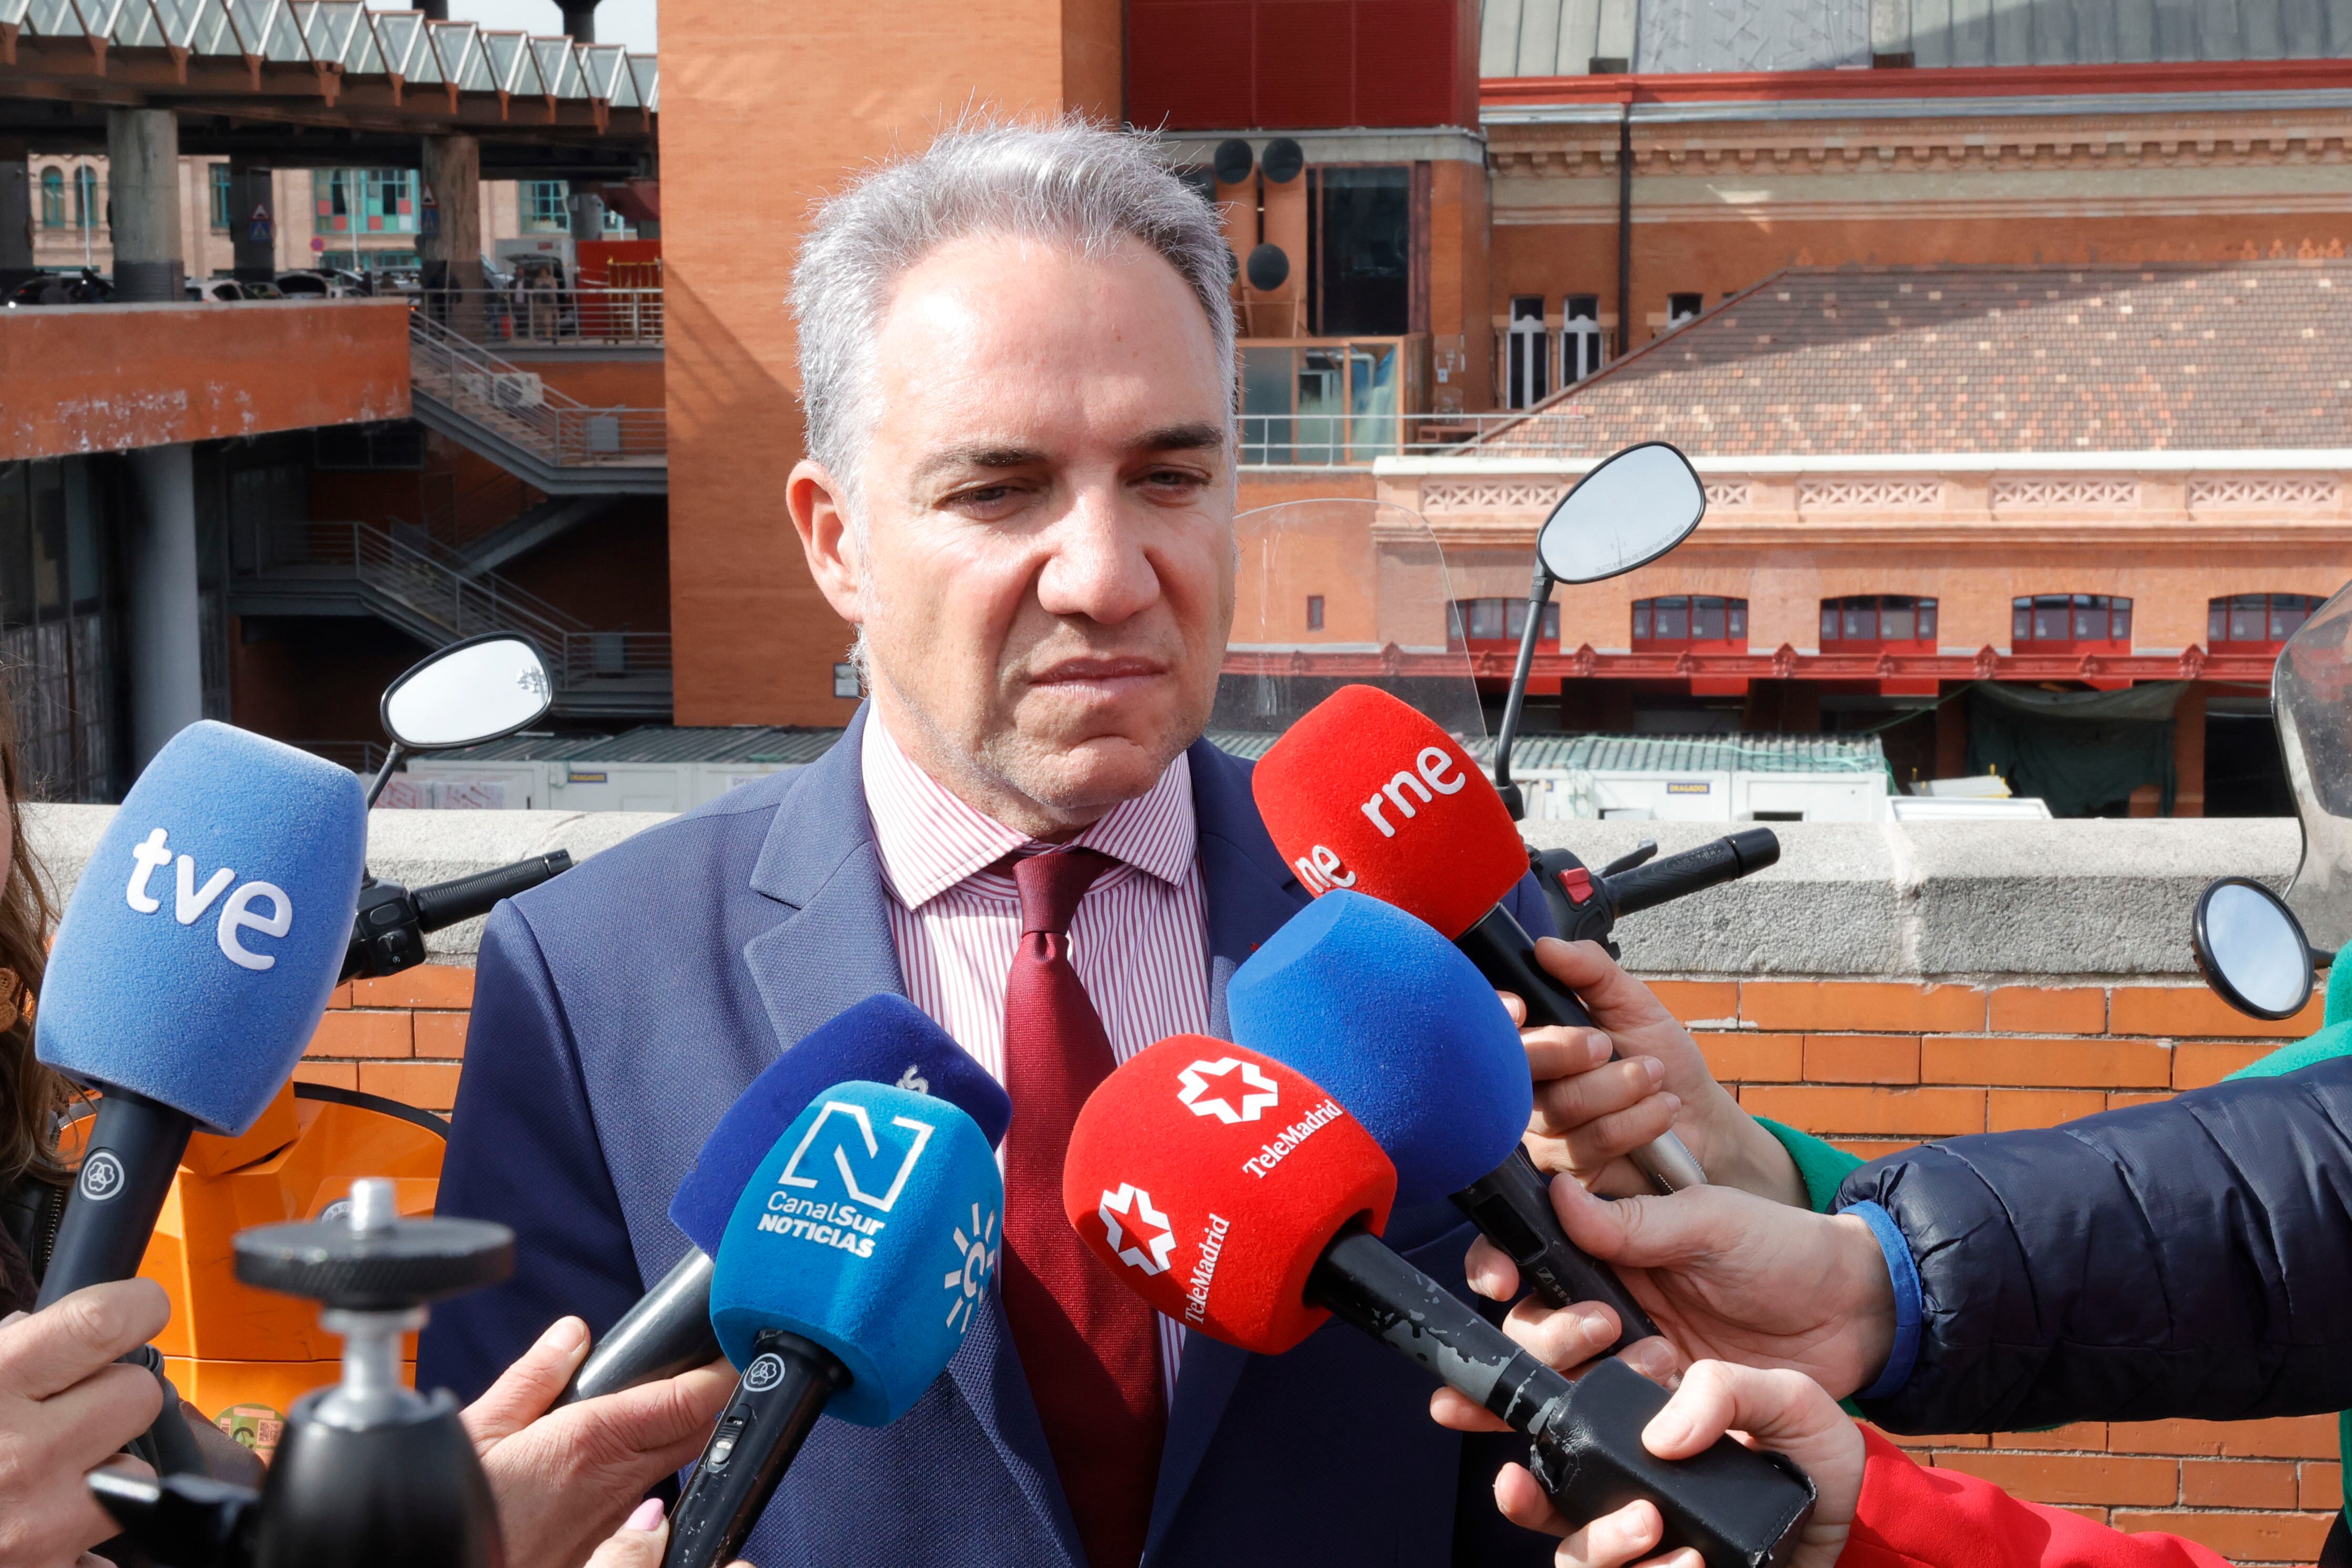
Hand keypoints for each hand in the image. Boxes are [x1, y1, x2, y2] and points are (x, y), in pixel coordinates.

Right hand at [0, 1280, 169, 1567]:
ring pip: (135, 1475)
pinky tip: (28, 1529)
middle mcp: (18, 1458)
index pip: (101, 1324)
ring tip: (40, 1476)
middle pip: (136, 1397)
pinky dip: (74, 1541)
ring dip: (102, 1472)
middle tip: (62, 1411)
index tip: (137, 1310)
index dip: (133, 1308)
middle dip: (109, 1398)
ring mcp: (35, 1528)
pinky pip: (101, 1550)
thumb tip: (42, 1327)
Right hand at [462, 1316, 735, 1567]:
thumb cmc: (457, 1510)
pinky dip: (647, 1470)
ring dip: (678, 1435)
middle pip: (696, 1431)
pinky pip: (647, 1497)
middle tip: (698, 1367)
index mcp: (594, 1440)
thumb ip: (533, 1377)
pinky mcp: (609, 1545)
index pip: (688, 1399)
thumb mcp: (480, 1429)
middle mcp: (618, 1480)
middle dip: (706, 1398)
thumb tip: (571, 1334)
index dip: (720, 1370)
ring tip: (657, 1407)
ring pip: (675, 1465)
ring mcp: (619, 1518)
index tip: (731, 1346)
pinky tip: (617, 1461)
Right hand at [1466, 1178, 1895, 1401]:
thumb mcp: (1712, 1221)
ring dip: (1582, 1376)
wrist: (1856, 1318)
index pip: (1525, 1251)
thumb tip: (1557, 1195)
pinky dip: (1617, 1421)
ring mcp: (1630, 1357)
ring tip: (1653, 1363)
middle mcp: (1605, 1299)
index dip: (1494, 1266)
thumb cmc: (1785, 1249)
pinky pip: (1613, 1420)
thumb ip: (1635, 1220)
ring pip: (1560, 1377)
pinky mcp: (1661, 1405)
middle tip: (1605, 1326)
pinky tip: (1656, 1409)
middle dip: (1543, 1331)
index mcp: (1607, 1243)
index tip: (1499, 1282)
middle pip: (1527, 1324)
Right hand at [1492, 1360, 1860, 1567]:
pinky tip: (1686, 1565)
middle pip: (1523, 1431)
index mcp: (1631, 1368)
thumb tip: (1659, 1434)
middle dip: (1511, 1442)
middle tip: (1556, 1440)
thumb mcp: (1790, 1383)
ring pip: (1558, 1522)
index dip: (1490, 1336)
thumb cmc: (1827, 1430)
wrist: (1873, 1511)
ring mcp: (1633, 1498)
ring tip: (1646, 1525)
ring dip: (1587, 1532)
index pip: (1536, 1340)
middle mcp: (1617, 1433)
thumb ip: (1726, 1387)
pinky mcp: (1663, 1554)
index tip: (1485, 1321)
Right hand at [1509, 939, 1803, 1205]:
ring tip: (1653, 1076)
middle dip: (1567, 1052)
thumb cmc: (1662, 1059)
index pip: (1492, 1033)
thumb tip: (1545, 947)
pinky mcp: (1567, 1175)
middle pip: (1516, 1073)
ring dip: (1616, 1089)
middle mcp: (1526, 1091)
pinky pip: (1586, 1147)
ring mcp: (1543, 1136)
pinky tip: (1659, 1110)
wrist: (1702, 1120)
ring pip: (1557, 1110)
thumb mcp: (1632, 1003)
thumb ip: (1590, 971)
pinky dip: (1632, 1122)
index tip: (1521, 1007)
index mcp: (1534, 1044)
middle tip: (1609, 1045)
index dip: (1495, 1021)